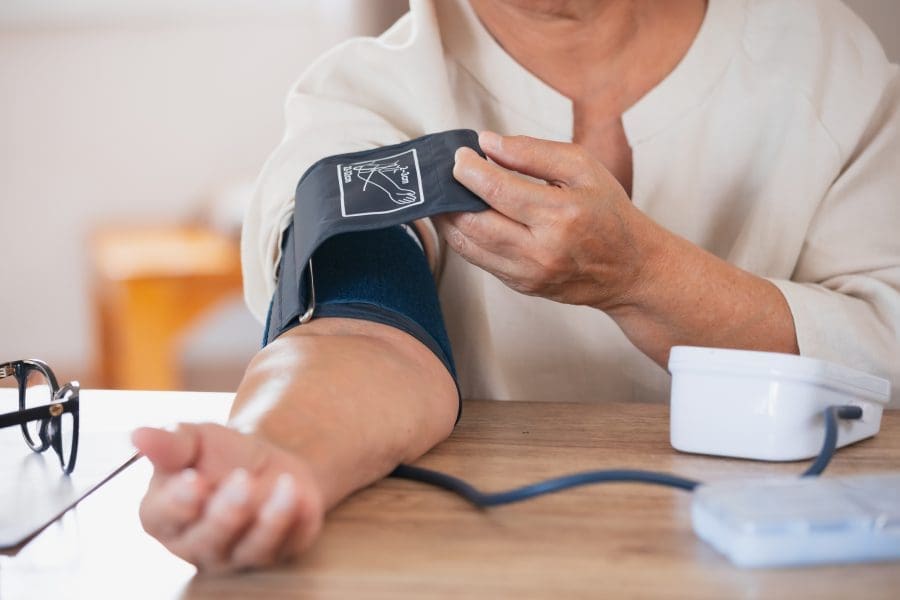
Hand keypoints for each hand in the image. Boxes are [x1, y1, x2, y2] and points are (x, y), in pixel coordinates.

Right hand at [132, 423, 324, 572]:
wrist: (262, 460)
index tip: (194, 479)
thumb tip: (137, 435)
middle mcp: (198, 544)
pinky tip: (303, 496)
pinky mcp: (279, 550)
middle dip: (227, 512)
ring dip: (270, 519)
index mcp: (164, 516)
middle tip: (242, 480)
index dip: (178, 501)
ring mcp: (239, 554)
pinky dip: (298, 521)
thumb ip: (168, 442)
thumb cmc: (215, 453)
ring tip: (284, 485)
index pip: (164, 517)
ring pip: (253, 548)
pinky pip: (289, 543)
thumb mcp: (193, 439)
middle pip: (209, 539)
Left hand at [437, 131, 663, 310]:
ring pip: (469, 245)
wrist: (630, 269)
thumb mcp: (584, 169)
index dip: (469, 169)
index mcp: (561, 214)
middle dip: (451, 195)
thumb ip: (534, 152)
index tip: (460, 155)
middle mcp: (542, 249)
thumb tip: (488, 143)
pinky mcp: (522, 285)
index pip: (498, 189)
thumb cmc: (609, 213)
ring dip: (449, 218)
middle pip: (475, 221)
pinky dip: (463, 237)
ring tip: (446, 195)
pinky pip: (479, 260)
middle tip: (446, 175)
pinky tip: (462, 218)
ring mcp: (529, 273)